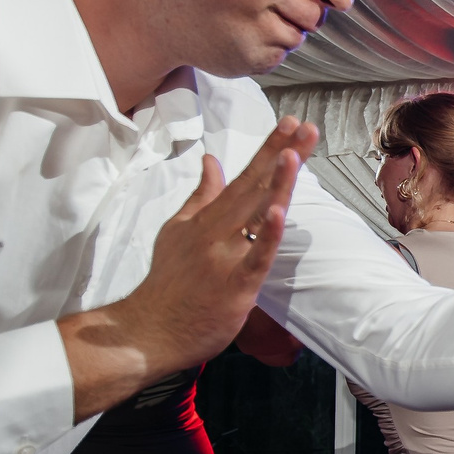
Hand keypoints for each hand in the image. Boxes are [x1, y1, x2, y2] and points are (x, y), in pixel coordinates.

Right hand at [60, 119, 310, 416]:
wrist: (148, 329)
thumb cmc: (167, 283)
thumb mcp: (177, 230)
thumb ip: (200, 196)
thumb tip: (212, 160)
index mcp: (207, 219)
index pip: (243, 177)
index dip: (267, 150)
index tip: (290, 124)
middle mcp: (216, 231)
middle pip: (253, 187)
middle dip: (280, 154)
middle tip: (305, 127)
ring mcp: (225, 257)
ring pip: (255, 215)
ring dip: (275, 182)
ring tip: (294, 152)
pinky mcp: (234, 285)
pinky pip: (255, 256)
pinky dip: (267, 234)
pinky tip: (278, 211)